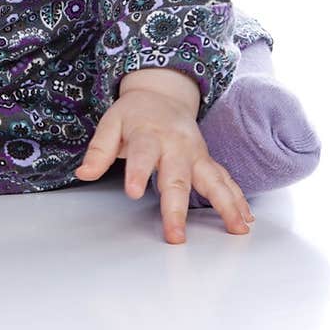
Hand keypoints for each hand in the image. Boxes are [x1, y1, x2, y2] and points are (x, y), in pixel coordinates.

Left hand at [74, 85, 254, 243]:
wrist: (163, 95)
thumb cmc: (135, 114)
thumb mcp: (111, 123)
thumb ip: (99, 150)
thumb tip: (83, 173)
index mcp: (148, 135)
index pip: (141, 154)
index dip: (137, 173)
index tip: (132, 193)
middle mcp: (176, 146)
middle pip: (177, 177)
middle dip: (176, 207)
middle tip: (175, 234)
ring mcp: (195, 154)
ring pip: (212, 180)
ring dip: (225, 204)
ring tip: (236, 228)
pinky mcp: (207, 161)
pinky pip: (225, 180)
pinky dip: (237, 199)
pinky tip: (246, 219)